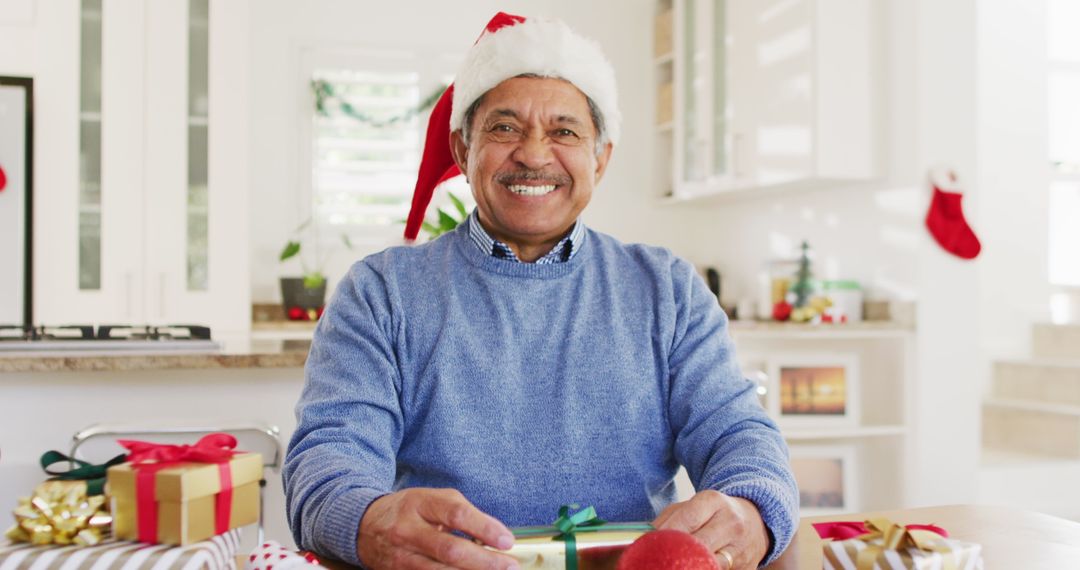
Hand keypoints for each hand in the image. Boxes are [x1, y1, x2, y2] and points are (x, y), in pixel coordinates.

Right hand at [357, 488, 519, 569]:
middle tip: (509, 566)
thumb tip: (495, 534)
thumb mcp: (431, 500)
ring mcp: (400, 557)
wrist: (363, 526)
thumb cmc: (407, 511)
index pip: (456, 514)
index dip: (484, 528)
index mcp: (419, 503)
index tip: (506, 540)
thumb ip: (461, 514)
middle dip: (484, 561)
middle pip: (450, 550)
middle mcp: (407, 530)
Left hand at [652, 491, 768, 569]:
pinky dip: (703, 569)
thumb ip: (668, 519)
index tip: (649, 546)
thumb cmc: (715, 514)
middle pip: (698, 545)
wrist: (756, 520)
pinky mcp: (748, 567)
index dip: (666, 535)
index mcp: (714, 501)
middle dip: (675, 555)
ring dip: (688, 566)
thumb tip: (644, 539)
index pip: (687, 519)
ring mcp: (741, 547)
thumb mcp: (694, 506)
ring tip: (672, 565)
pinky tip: (691, 567)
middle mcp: (730, 523)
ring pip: (709, 564)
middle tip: (656, 561)